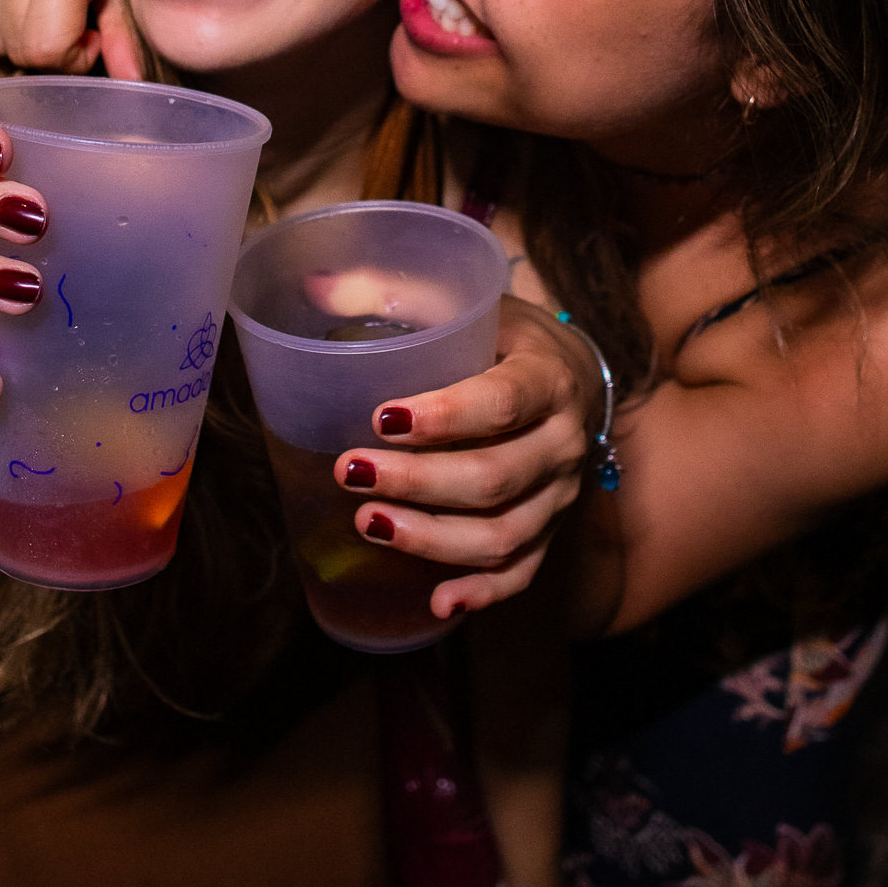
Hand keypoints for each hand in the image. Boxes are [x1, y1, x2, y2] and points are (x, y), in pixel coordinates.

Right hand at [0, 0, 139, 74]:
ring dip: (18, 37)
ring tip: (52, 10)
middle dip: (48, 51)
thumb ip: (126, 32)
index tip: (92, 37)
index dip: (72, 58)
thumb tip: (130, 85)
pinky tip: (23, 0)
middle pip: (12, 46)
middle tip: (76, 25)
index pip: (43, 48)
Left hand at [332, 297, 601, 617]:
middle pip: (496, 478)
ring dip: (433, 539)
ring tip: (368, 523)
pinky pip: (522, 573)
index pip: (505, 401)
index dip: (446, 415)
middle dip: (419, 483)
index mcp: (549, 376)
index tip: (380, 419)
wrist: (573, 375)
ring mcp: (560, 495)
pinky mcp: (550, 532)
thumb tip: (314, 284)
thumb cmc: (504, 337)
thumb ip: (394, 292)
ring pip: (504, 535)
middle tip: (350, 471)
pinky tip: (436, 602)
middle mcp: (564, 442)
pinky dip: (481, 593)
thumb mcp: (465, 303)